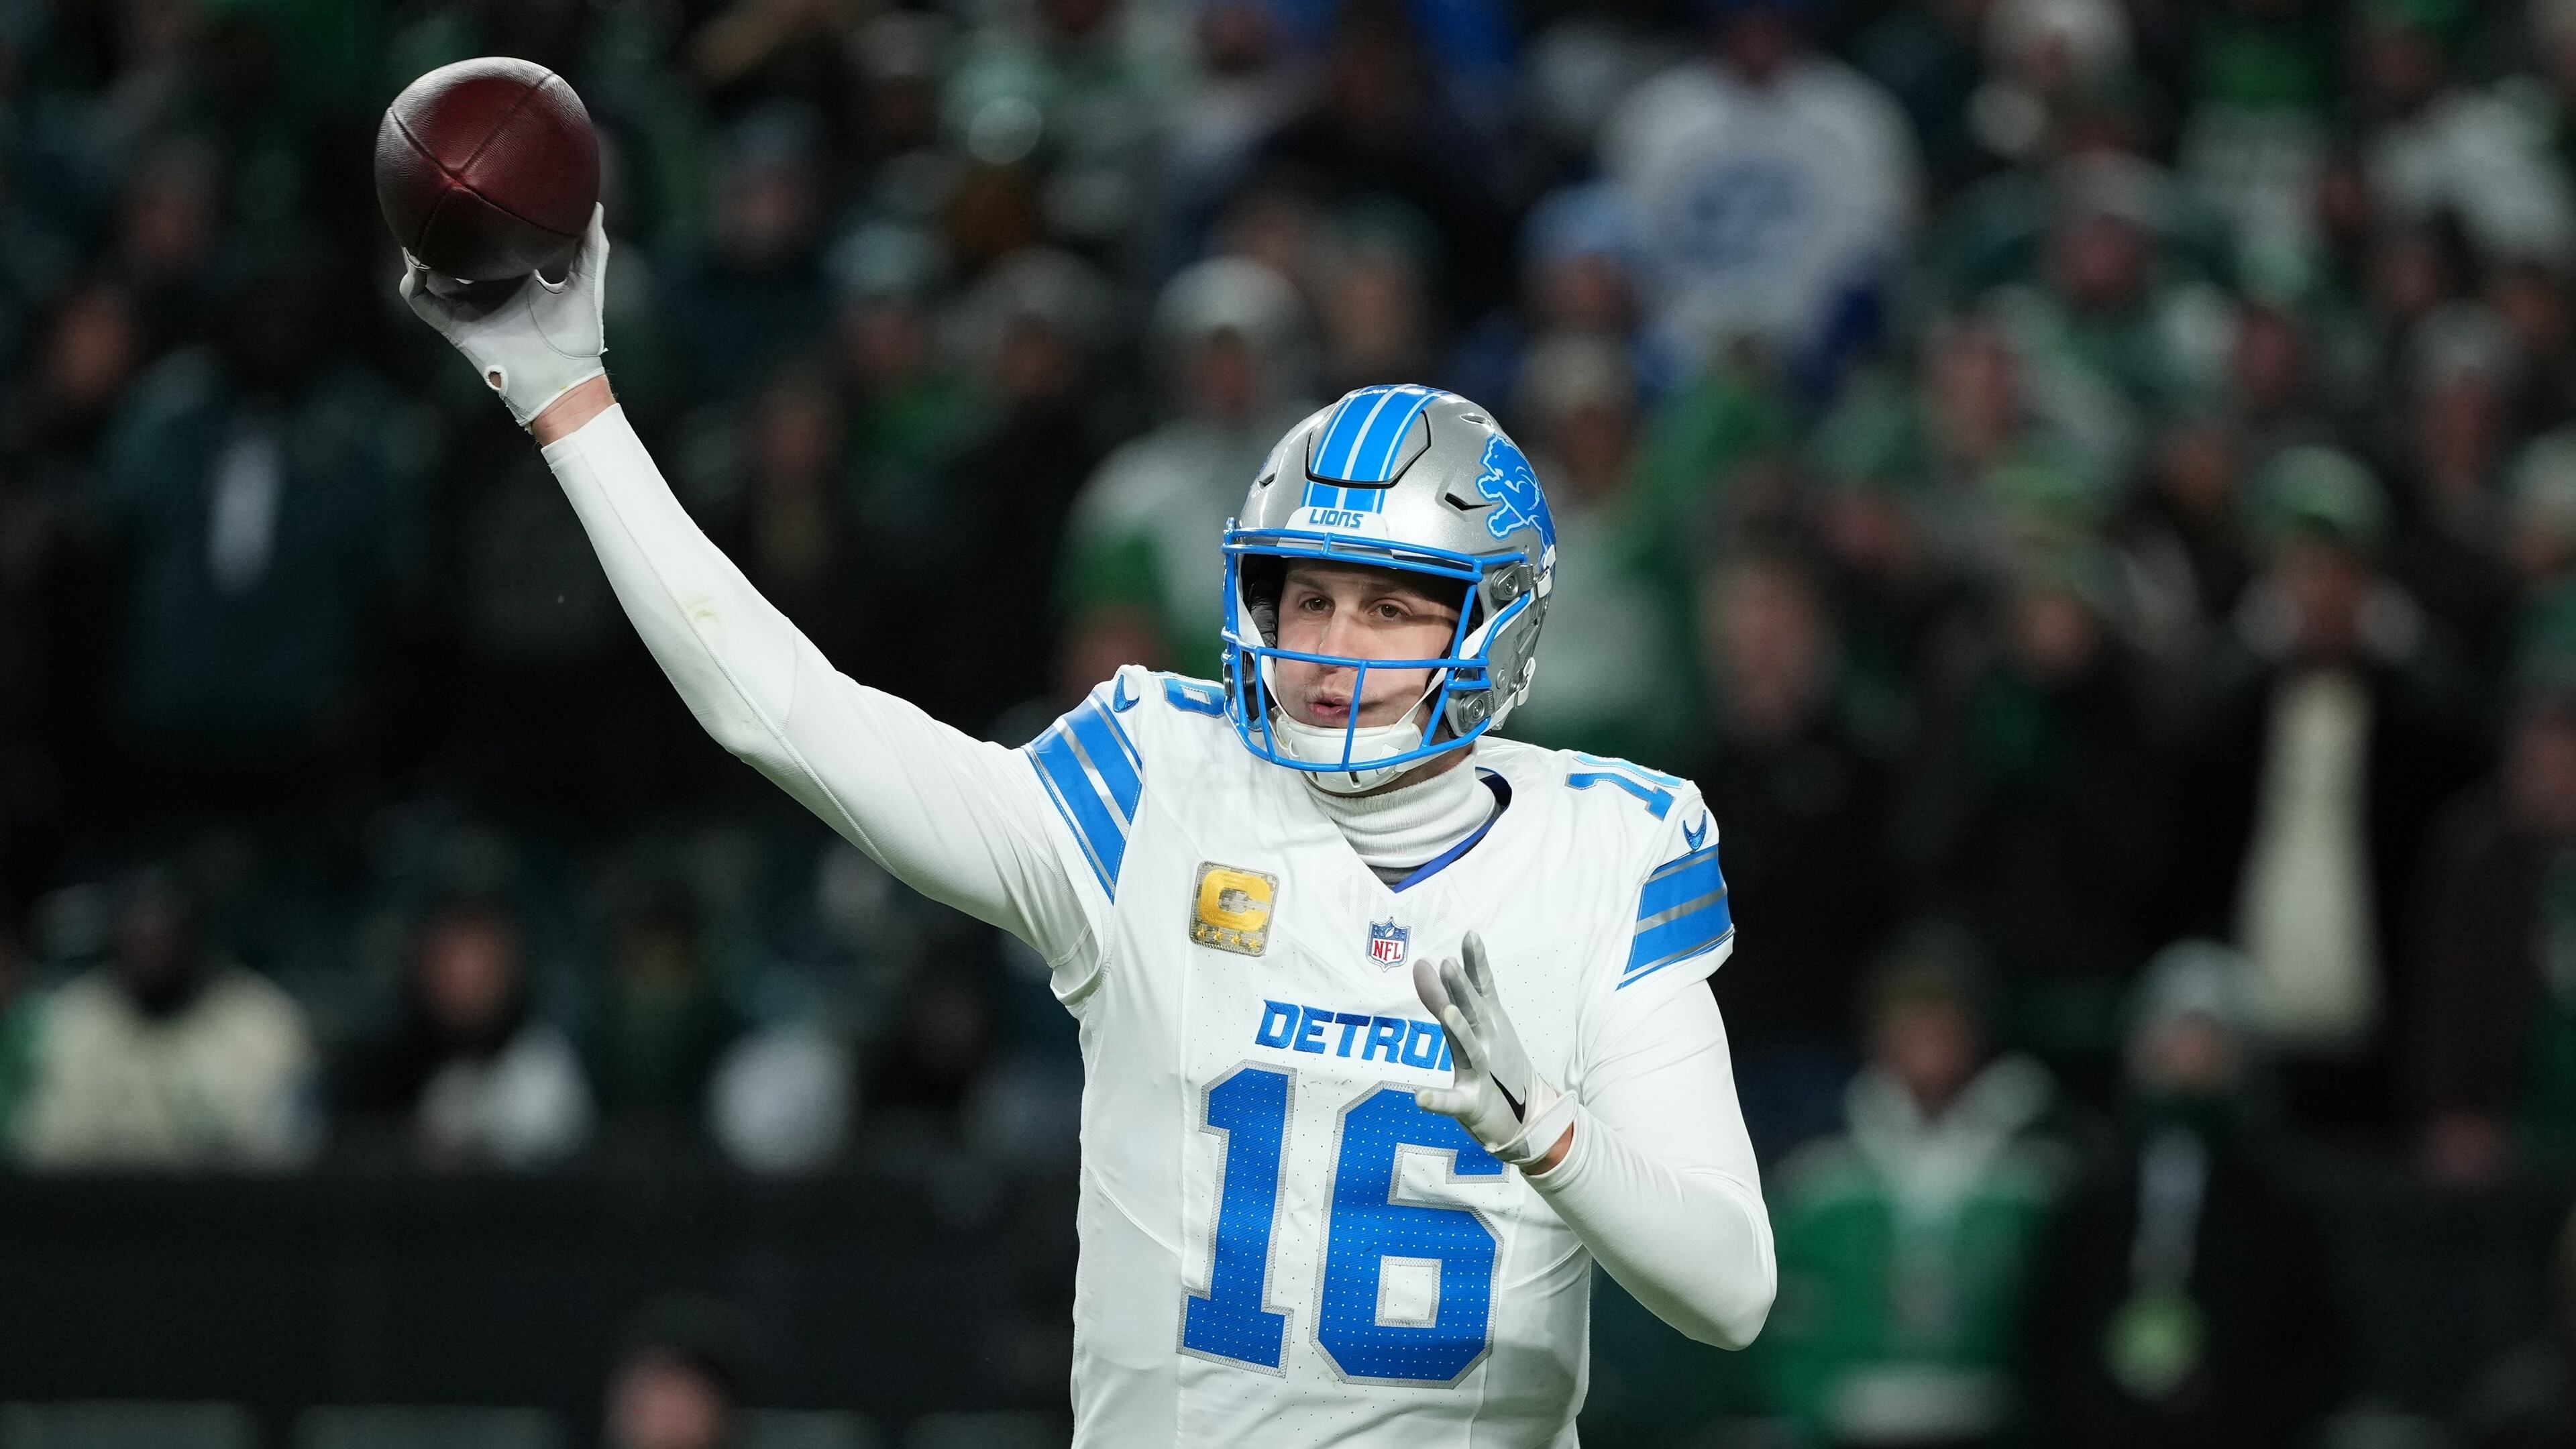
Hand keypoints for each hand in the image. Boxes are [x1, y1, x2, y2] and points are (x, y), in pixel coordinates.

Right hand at [400, 203, 607, 427]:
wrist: (564, 381)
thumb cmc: (578, 339)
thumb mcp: (585, 283)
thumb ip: (590, 246)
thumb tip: (596, 204)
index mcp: (514, 278)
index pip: (488, 245)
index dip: (476, 223)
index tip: (471, 193)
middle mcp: (486, 290)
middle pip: (454, 255)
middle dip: (441, 232)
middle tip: (431, 200)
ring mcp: (468, 307)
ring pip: (430, 273)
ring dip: (419, 252)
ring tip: (415, 226)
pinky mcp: (454, 326)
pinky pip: (422, 301)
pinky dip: (412, 282)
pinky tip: (416, 263)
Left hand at [1413, 932, 1576, 1170]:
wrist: (1523, 1117)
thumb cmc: (1490, 1065)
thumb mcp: (1470, 1028)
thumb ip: (1445, 996)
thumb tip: (1423, 963)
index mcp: (1486, 1024)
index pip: (1480, 990)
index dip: (1475, 964)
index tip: (1471, 936)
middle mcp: (1485, 1044)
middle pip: (1474, 1014)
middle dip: (1462, 990)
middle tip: (1449, 965)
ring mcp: (1480, 1074)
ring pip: (1468, 1050)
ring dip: (1459, 1032)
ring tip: (1447, 1014)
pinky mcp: (1472, 1104)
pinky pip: (1453, 1102)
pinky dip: (1438, 1101)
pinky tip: (1419, 1098)